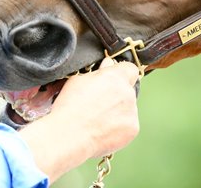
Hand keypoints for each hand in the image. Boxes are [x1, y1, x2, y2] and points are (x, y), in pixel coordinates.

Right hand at [19, 58, 139, 181]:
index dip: (122, 73)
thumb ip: (98, 72)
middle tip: (99, 104)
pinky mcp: (133, 128)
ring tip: (97, 120)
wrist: (68, 136)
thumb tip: (108, 65)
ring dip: (118, 111)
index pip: (130, 68)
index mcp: (115, 77)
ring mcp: (132, 111)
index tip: (114, 79)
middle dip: (116, 94)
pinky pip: (128, 124)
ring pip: (128, 108)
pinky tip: (102, 130)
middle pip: (127, 90)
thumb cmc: (69, 108)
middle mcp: (127, 92)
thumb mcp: (78, 81)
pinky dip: (119, 127)